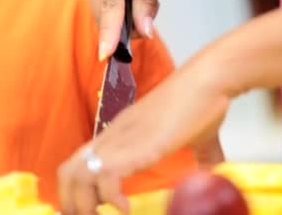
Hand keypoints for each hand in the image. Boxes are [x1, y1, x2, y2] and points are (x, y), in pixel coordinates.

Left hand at [57, 61, 230, 213]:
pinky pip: (105, 176)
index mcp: (122, 132)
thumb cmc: (202, 101)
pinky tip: (127, 209)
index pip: (80, 162)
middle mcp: (115, 135)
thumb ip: (200, 155)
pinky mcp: (137, 146)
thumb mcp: (195, 136)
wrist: (209, 80)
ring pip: (77, 175)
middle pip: (68, 171)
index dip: (77, 191)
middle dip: (73, 203)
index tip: (89, 211)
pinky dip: (111, 198)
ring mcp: (123, 139)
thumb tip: (213, 171)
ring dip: (85, 205)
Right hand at [79, 0, 177, 60]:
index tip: (107, 57)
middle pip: (104, 13)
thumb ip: (148, 0)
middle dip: (124, 27)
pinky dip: (118, 8)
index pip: (110, 6)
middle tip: (149, 21)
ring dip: (122, 17)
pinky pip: (102, 2)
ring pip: (102, 11)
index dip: (110, 33)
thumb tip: (144, 33)